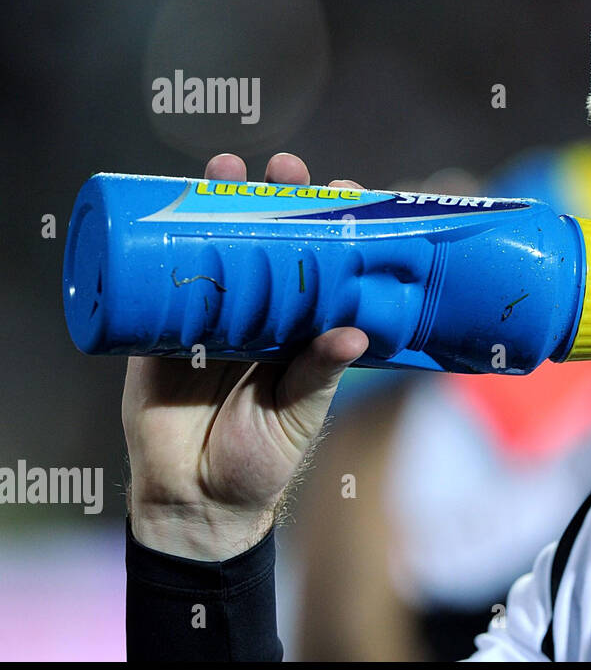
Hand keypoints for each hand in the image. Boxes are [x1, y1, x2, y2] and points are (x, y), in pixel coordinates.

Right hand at [122, 153, 369, 559]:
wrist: (196, 503)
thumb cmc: (261, 460)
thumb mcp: (299, 415)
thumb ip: (319, 373)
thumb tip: (353, 334)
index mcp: (299, 329)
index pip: (320, 266)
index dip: (330, 229)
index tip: (348, 193)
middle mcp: (257, 315)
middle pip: (266, 244)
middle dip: (274, 200)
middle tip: (288, 168)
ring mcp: (207, 319)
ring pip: (213, 250)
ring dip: (215, 204)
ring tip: (226, 166)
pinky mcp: (159, 332)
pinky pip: (160, 283)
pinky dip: (161, 247)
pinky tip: (165, 213)